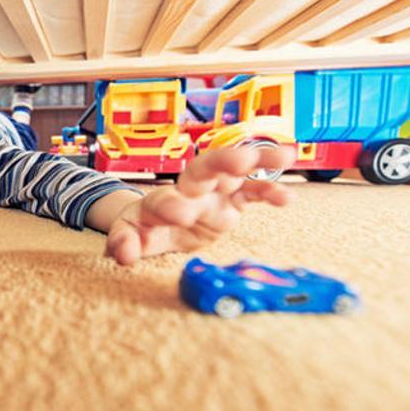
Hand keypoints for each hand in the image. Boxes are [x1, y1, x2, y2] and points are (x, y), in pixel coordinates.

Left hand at [105, 146, 296, 264]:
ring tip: (284, 155)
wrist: (161, 219)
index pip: (163, 199)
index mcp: (159, 201)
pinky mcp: (231, 201)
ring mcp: (213, 193)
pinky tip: (287, 197)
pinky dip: (269, 191)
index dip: (170, 205)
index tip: (179, 214)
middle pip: (204, 169)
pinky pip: (252, 192)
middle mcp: (189, 191)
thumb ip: (123, 244)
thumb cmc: (145, 226)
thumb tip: (122, 255)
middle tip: (241, 159)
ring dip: (258, 160)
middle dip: (222, 162)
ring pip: (235, 171)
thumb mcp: (130, 237)